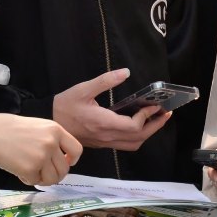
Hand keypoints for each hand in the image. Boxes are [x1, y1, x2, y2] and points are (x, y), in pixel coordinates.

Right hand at [0, 115, 81, 185]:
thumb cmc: (13, 130)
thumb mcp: (38, 127)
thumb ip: (52, 139)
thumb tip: (65, 160)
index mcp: (55, 130)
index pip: (77, 149)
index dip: (73, 159)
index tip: (66, 162)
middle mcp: (52, 143)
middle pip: (64, 169)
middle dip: (55, 175)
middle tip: (44, 173)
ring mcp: (42, 156)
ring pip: (53, 178)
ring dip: (43, 179)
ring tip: (32, 172)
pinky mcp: (31, 169)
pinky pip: (36, 181)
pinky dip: (28, 180)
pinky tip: (20, 171)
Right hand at [53, 69, 171, 150]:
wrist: (50, 121)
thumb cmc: (64, 105)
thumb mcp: (83, 88)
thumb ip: (105, 80)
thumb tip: (125, 72)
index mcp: (103, 123)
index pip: (133, 126)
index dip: (147, 117)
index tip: (153, 105)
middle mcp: (106, 136)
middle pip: (138, 138)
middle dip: (155, 126)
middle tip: (166, 113)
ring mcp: (104, 142)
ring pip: (133, 144)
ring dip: (148, 133)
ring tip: (156, 119)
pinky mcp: (102, 143)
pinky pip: (125, 144)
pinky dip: (137, 136)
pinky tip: (139, 123)